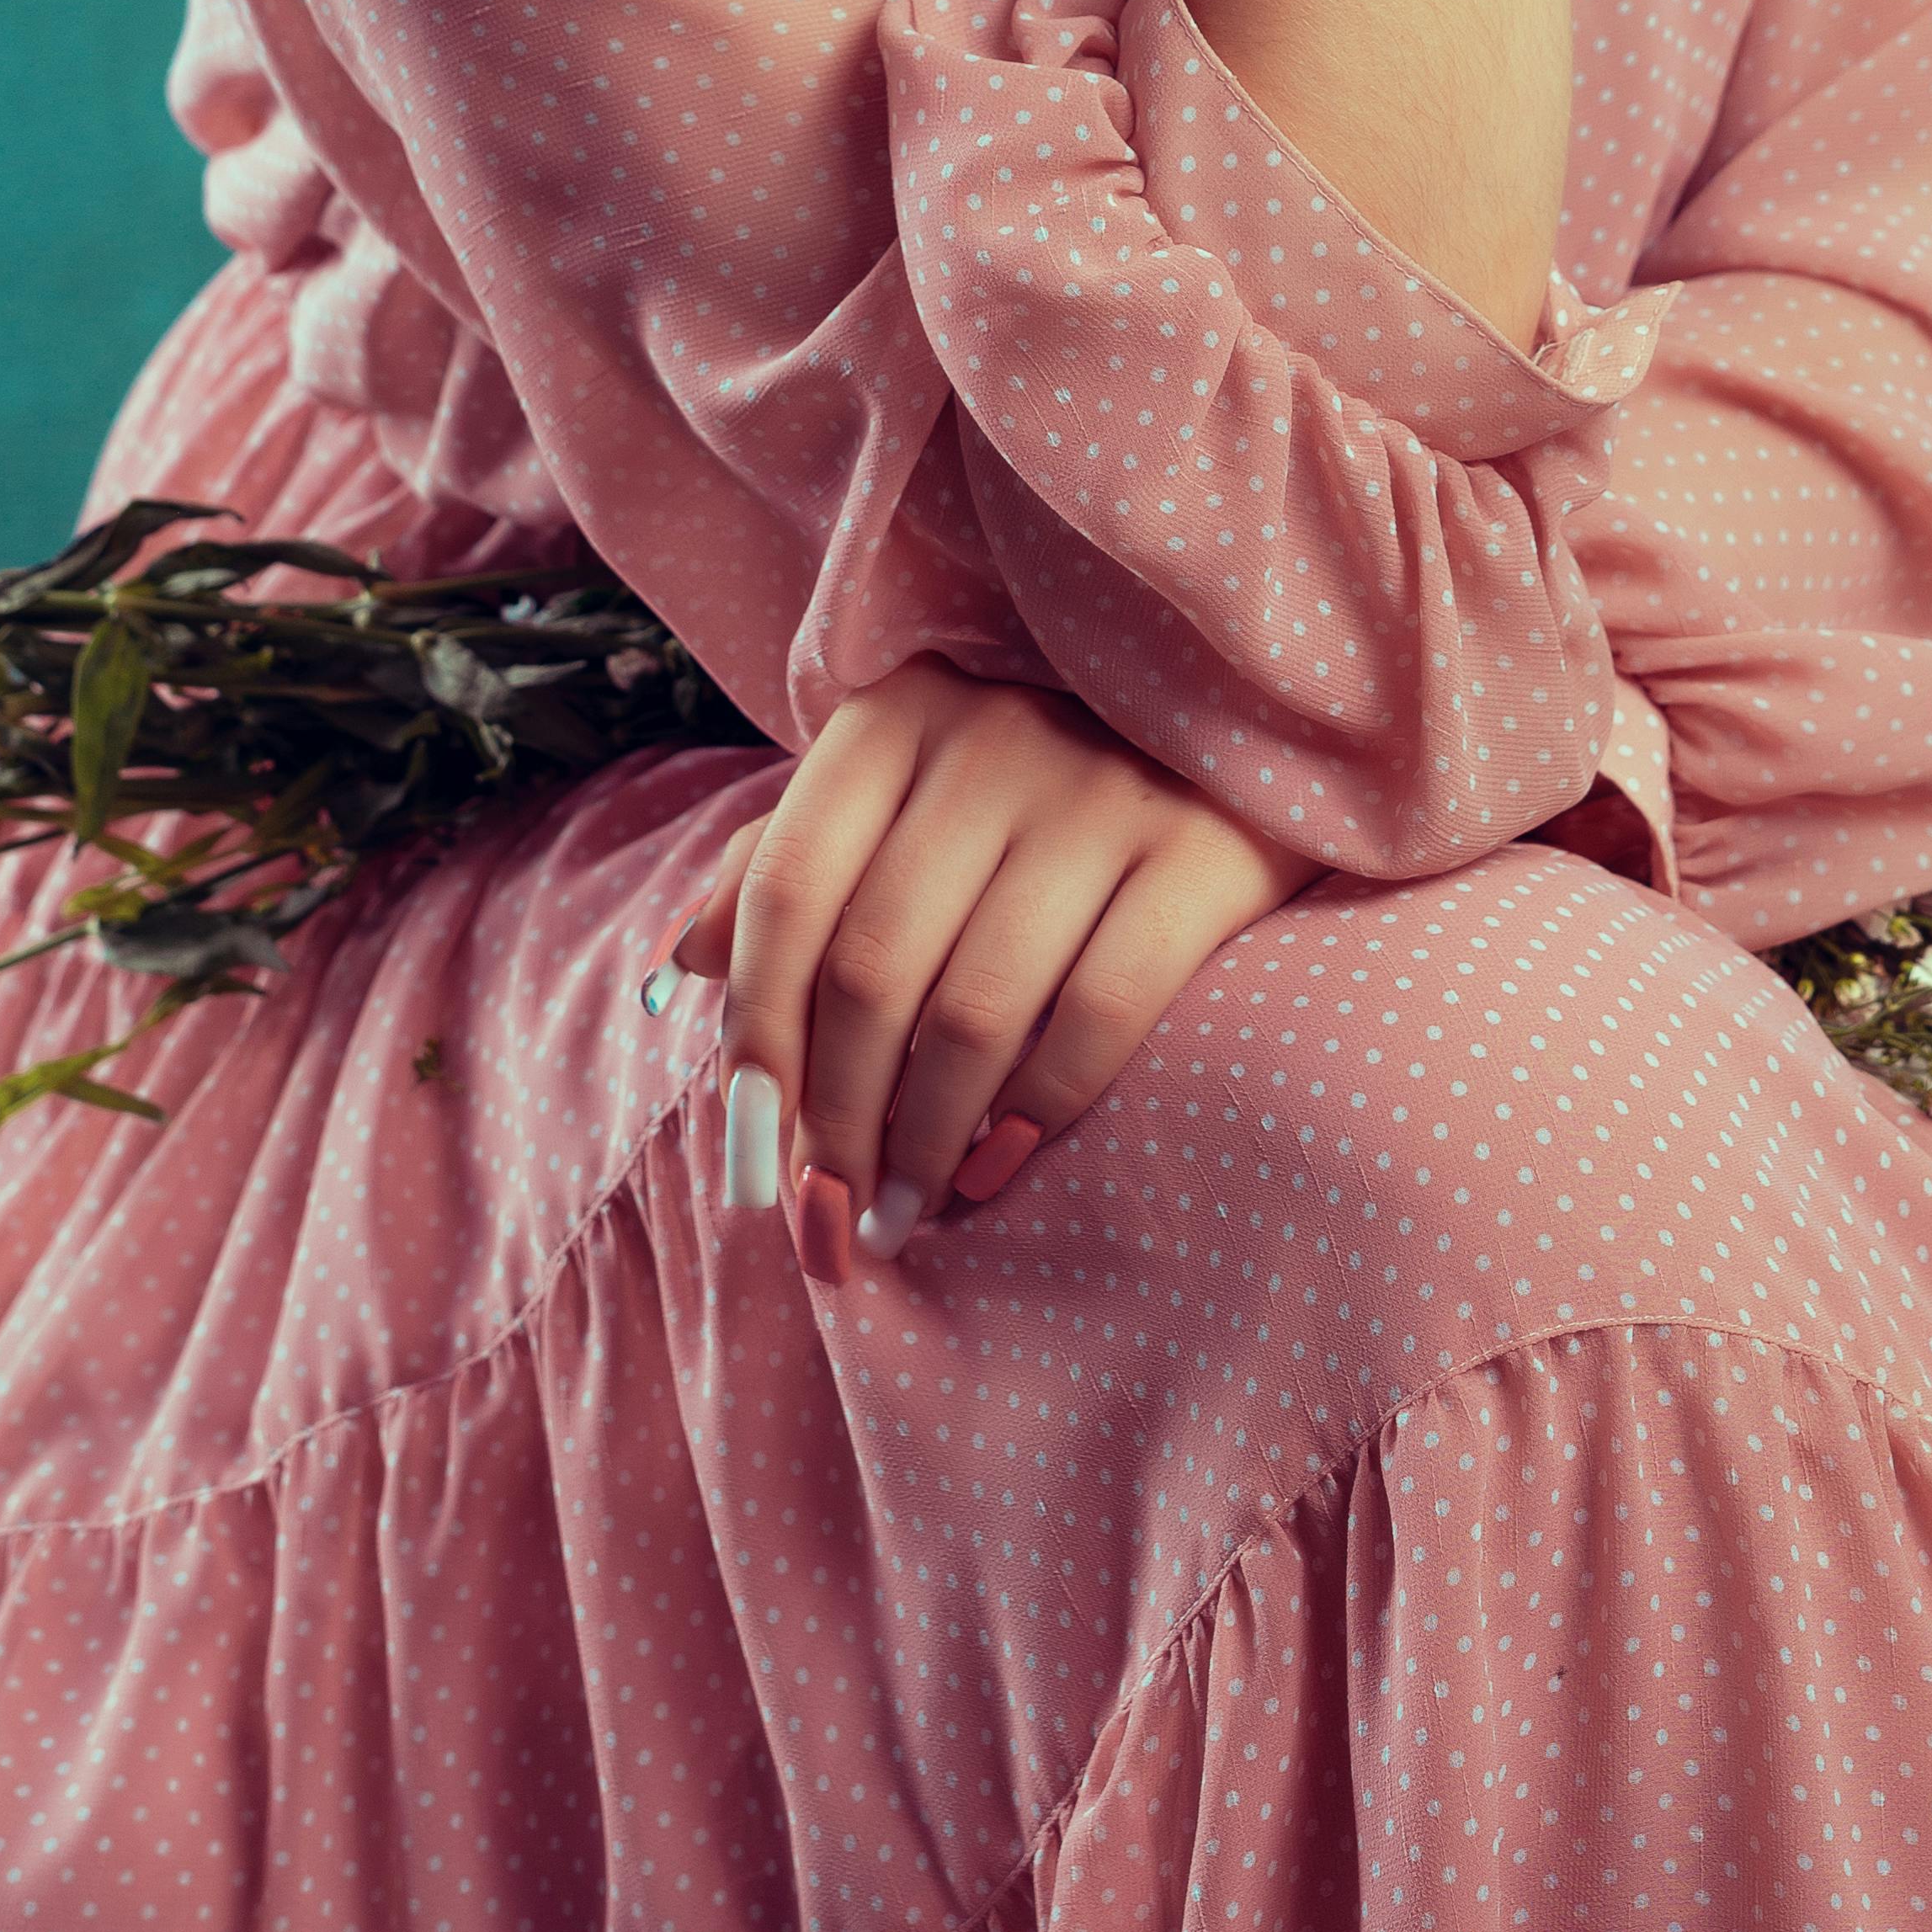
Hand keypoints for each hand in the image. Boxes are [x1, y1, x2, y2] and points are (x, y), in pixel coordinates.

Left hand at [670, 656, 1310, 1279]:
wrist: (1247, 729)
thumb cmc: (1038, 785)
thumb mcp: (906, 792)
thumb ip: (790, 866)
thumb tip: (683, 972)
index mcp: (898, 717)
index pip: (790, 893)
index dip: (756, 1039)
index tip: (747, 1156)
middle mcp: (994, 737)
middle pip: (871, 968)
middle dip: (836, 1118)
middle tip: (828, 1214)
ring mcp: (1104, 790)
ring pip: (975, 1008)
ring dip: (922, 1141)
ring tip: (902, 1213)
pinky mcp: (1203, 853)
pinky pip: (1099, 1014)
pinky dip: (1035, 1111)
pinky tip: (995, 1166)